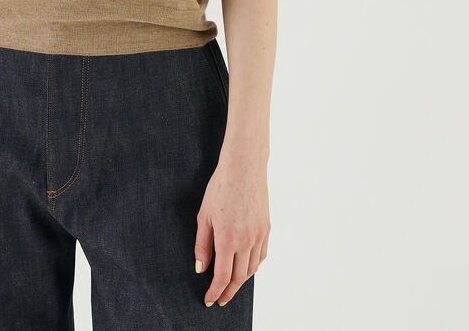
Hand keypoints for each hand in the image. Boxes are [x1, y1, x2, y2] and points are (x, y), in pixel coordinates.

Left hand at [193, 158, 269, 306]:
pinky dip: (253, 267)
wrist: (244, 167)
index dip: (215, 291)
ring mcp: (259, 236)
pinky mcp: (266, 229)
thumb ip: (202, 245)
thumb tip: (201, 269)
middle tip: (219, 299)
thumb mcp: (204, 216)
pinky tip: (245, 267)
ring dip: (241, 282)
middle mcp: (246, 241)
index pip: (222, 277)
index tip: (209, 299)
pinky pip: (261, 256)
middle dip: (228, 292)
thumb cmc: (220, 188)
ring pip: (252, 269)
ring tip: (230, 287)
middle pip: (239, 278)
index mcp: (227, 239)